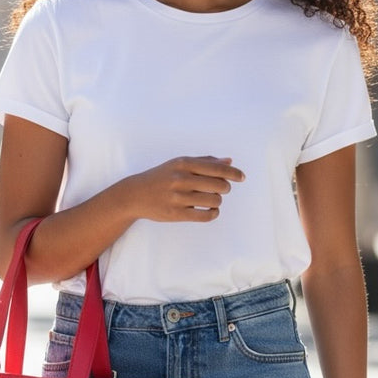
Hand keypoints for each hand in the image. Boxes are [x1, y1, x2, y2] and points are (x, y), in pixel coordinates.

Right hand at [124, 155, 244, 222]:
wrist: (135, 194)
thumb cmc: (161, 177)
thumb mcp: (179, 164)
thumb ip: (204, 161)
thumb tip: (228, 161)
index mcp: (183, 164)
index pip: (216, 168)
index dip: (233, 173)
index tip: (242, 177)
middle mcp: (181, 179)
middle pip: (219, 185)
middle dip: (225, 188)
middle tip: (221, 189)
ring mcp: (178, 197)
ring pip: (214, 200)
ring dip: (217, 201)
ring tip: (211, 199)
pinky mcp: (177, 214)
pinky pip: (205, 215)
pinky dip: (213, 213)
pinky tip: (211, 210)